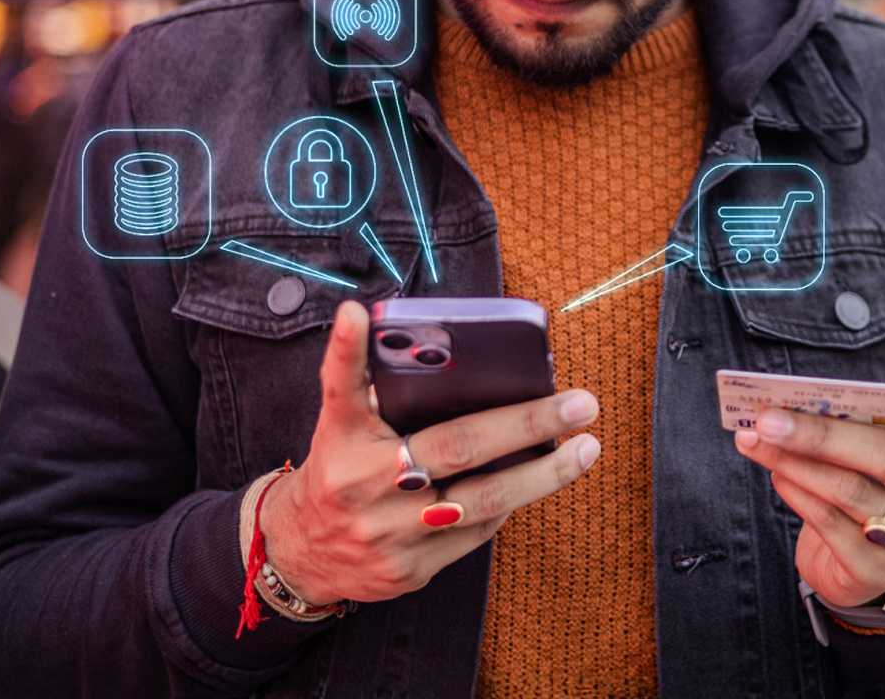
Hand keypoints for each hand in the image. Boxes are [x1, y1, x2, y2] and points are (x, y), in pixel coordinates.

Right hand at [255, 300, 601, 605]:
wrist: (299, 554)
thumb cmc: (336, 471)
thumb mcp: (339, 424)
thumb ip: (362, 382)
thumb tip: (380, 323)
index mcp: (345, 442)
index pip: (346, 389)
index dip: (348, 351)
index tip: (358, 314)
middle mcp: (366, 487)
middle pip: (456, 447)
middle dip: (525, 423)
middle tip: (579, 403)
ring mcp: (391, 534)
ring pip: (482, 501)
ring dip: (542, 475)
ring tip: (585, 449)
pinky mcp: (411, 569)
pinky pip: (475, 534)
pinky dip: (510, 504)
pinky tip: (539, 479)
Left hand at [734, 374, 884, 607]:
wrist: (870, 563)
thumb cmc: (882, 484)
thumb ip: (870, 424)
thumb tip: (799, 401)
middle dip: (828, 434)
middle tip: (772, 415)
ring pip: (854, 492)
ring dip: (796, 460)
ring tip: (757, 437)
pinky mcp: (880, 575)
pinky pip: (830, 524)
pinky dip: (796, 490)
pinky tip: (775, 469)